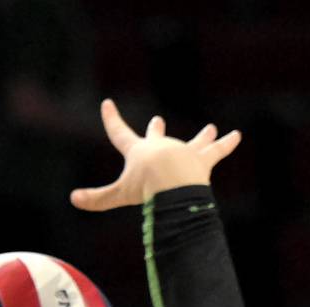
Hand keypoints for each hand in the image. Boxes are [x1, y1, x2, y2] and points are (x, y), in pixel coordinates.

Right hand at [69, 98, 240, 212]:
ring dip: (202, 137)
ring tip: (211, 129)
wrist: (172, 182)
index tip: (107, 104)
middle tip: (158, 121)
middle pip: (156, 137)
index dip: (112, 119)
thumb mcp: (117, 195)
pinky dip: (227, 144)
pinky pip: (217, 151)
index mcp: (139, 152)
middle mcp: (162, 147)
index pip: (119, 133)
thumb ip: (96, 198)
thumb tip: (72, 199)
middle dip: (155, 130)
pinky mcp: (202, 160)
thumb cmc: (145, 187)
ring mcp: (183, 151)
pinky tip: (237, 136)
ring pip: (193, 143)